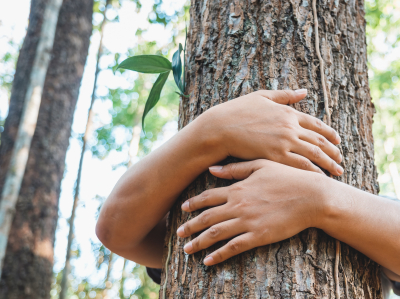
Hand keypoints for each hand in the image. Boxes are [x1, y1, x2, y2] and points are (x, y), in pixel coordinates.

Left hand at [176, 160, 328, 265]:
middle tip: (178, 233)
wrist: (311, 196)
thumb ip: (235, 169)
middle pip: (207, 218)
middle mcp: (238, 205)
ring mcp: (247, 221)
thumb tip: (212, 169)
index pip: (208, 197)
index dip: (193, 204)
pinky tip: (208, 261)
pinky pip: (233, 247)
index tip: (182, 209)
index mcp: (238, 188)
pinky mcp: (258, 236)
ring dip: (199, 242)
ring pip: (215, 234)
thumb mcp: (260, 165)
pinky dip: (219, 255)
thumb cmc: (288, 178)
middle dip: (190, 226)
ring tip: (187, 250)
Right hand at [203, 89, 342, 175]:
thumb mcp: (262, 97)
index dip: (329, 133)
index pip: (316, 124)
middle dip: (333, 151)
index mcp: (288, 112)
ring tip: (337, 171)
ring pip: (314, 154)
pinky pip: (300, 166)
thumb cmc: (237, 111)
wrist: (220, 127)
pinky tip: (319, 178)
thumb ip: (285, 95)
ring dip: (328, 163)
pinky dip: (312, 172)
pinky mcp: (275, 156)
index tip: (337, 141)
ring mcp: (284, 142)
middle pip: (319, 141)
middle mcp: (290, 127)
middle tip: (341, 159)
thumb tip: (304, 91)